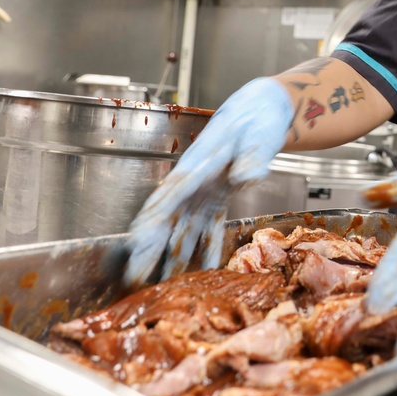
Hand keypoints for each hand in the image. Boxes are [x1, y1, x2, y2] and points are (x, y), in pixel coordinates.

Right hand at [123, 77, 293, 286]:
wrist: (264, 109)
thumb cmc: (258, 118)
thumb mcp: (258, 134)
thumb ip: (251, 156)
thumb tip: (245, 176)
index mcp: (200, 164)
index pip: (170, 195)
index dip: (152, 220)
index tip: (135, 241)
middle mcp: (196, 181)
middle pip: (167, 218)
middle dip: (148, 248)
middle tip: (132, 277)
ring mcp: (205, 192)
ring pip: (182, 229)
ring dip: (169, 257)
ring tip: (155, 286)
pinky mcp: (218, 199)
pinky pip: (207, 229)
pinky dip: (202, 251)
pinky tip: (198, 275)